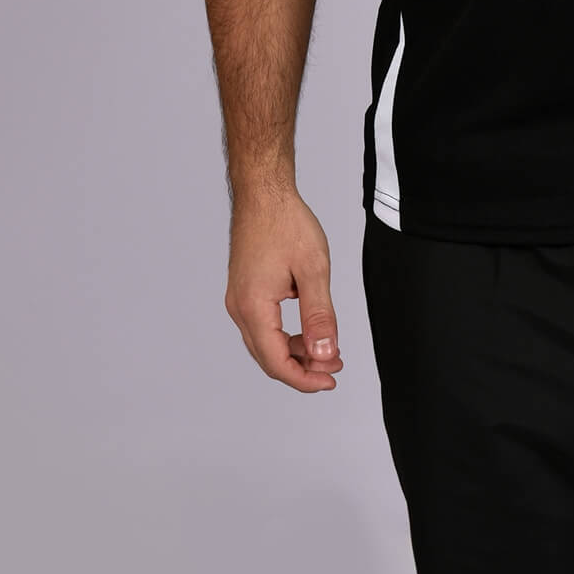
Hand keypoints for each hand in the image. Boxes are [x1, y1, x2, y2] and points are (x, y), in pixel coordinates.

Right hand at [225, 187, 344, 391]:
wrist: (263, 192)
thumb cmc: (286, 222)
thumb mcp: (313, 269)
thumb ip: (320, 316)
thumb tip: (324, 354)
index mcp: (253, 307)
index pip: (277, 362)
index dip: (305, 378)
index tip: (330, 380)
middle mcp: (239, 308)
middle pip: (268, 357)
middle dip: (303, 368)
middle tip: (334, 367)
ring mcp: (239, 299)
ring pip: (265, 343)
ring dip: (295, 352)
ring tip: (326, 350)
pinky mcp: (244, 290)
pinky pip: (263, 325)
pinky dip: (285, 335)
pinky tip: (308, 329)